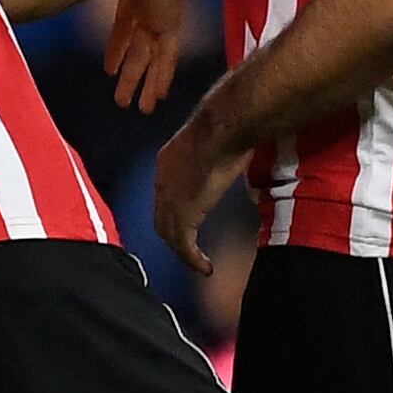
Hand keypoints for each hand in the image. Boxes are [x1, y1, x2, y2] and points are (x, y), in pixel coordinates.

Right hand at [99, 0, 186, 108]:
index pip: (125, 22)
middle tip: (122, 98)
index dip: (117, 46)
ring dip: (141, 81)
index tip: (109, 68)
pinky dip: (162, 76)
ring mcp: (161, 10)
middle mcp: (147, 0)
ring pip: (151, 54)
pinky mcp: (170, 20)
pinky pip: (168, 55)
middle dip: (130, 71)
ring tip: (137, 109)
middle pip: (138, 44)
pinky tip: (156, 97)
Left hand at [149, 114, 238, 269]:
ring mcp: (170, 200)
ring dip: (182, 252)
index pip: (164, 194)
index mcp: (167, 161)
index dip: (173, 210)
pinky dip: (193, 260)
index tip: (187, 221)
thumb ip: (215, 151)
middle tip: (188, 250)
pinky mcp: (184, 215)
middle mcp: (161, 182)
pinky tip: (206, 268)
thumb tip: (232, 151)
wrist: (222, 128)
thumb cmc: (225, 125)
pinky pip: (184, 246)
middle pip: (161, 217)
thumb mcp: (214, 139)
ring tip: (196, 263)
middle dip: (173, 235)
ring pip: (169, 235)